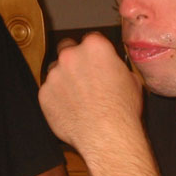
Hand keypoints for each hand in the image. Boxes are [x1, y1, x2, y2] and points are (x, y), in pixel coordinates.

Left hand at [39, 33, 142, 150]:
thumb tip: (113, 68)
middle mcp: (70, 56)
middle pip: (67, 48)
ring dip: (63, 78)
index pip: (91, 38)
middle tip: (83, 74)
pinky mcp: (44, 94)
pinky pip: (48, 91)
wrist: (107, 137)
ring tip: (78, 96)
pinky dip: (56, 98)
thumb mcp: (132, 80)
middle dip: (74, 58)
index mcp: (95, 47)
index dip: (95, 50)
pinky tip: (70, 108)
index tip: (96, 59)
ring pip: (55, 70)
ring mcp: (54, 75)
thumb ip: (116, 66)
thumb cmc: (122, 111)